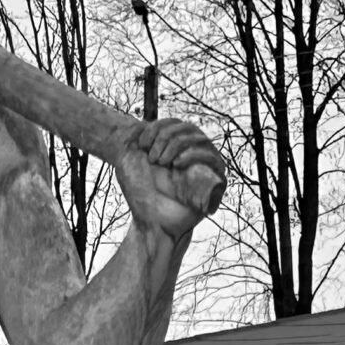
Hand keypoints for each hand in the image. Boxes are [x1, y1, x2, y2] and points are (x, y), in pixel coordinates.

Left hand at [112, 117, 225, 245]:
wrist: (151, 222)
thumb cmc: (141, 194)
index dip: (157, 127)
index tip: (141, 144)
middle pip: (187, 127)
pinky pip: (211, 157)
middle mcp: (193, 153)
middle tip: (152, 158)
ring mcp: (205, 166)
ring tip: (161, 162)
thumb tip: (138, 122)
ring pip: (199, 138)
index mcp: (176, 147)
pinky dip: (194, 155)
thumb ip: (132, 138)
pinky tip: (177, 164)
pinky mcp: (215, 180)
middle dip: (166, 136)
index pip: (173, 123)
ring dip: (176, 145)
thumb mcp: (129, 160)